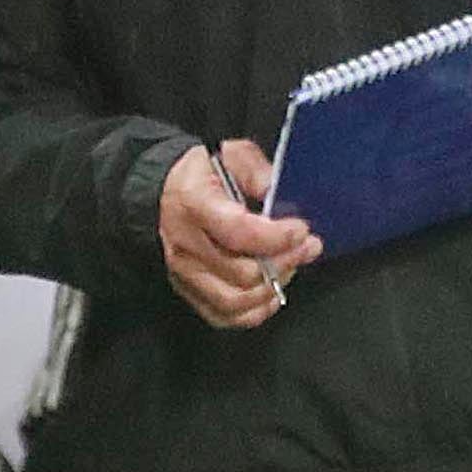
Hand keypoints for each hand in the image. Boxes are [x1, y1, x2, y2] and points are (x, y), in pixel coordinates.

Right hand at [158, 138, 314, 328]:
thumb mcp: (231, 155)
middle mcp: (185, 243)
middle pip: (242, 272)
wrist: (164, 191)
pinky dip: (253, 312)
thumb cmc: (201, 173)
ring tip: (290, 267)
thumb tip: (279, 194)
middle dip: (284, 262)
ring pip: (235, 300)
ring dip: (271, 289)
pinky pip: (223, 316)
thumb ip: (258, 172)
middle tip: (307, 247)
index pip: (238, 232)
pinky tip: (270, 294)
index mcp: (194, 203)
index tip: (301, 230)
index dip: (277, 237)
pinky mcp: (187, 289)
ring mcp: (184, 271)